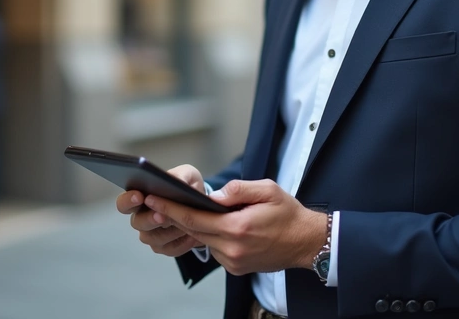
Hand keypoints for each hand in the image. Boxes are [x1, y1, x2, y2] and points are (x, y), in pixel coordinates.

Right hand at [116, 164, 205, 257]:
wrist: (203, 205)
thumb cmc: (188, 186)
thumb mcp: (188, 175)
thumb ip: (180, 175)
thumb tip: (175, 181)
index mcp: (140, 198)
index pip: (124, 202)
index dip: (128, 201)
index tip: (139, 196)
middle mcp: (141, 218)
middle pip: (137, 223)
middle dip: (149, 219)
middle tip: (162, 215)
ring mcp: (151, 235)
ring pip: (153, 238)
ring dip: (169, 232)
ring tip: (186, 225)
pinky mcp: (164, 247)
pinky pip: (169, 249)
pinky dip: (182, 243)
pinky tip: (193, 235)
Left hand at [144, 179, 325, 275]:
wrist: (306, 242)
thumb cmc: (288, 214)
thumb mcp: (267, 190)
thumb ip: (238, 189)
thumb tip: (214, 195)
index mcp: (237, 228)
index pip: (193, 218)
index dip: (170, 208)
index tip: (152, 198)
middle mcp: (232, 248)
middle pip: (193, 231)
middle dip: (175, 216)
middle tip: (157, 201)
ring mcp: (234, 261)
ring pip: (203, 241)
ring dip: (195, 227)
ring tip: (185, 209)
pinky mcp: (236, 268)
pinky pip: (215, 250)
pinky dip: (211, 237)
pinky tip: (215, 225)